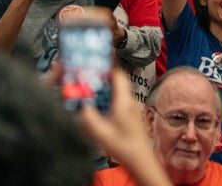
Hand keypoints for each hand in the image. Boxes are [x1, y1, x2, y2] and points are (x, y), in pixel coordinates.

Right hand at [79, 70, 172, 185]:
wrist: (140, 159)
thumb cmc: (124, 147)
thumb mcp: (102, 135)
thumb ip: (90, 120)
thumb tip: (81, 107)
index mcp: (124, 102)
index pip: (118, 76)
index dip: (107, 66)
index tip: (94, 62)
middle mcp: (129, 101)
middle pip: (117, 81)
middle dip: (103, 75)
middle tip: (87, 73)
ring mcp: (131, 107)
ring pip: (117, 90)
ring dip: (105, 86)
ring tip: (89, 86)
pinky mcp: (129, 114)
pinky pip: (118, 99)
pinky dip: (108, 97)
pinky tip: (97, 103)